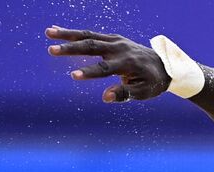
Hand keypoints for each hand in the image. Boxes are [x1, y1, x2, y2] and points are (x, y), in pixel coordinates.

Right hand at [46, 26, 169, 101]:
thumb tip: (105, 97)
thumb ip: (124, 94)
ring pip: (89, 36)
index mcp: (128, 63)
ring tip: (48, 33)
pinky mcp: (113, 38)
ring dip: (67, 35)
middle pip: (92, 47)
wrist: (165, 65)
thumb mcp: (143, 92)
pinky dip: (75, 33)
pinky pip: (92, 34)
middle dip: (71, 49)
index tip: (73, 76)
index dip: (89, 72)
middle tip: (51, 50)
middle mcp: (120, 49)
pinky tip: (58, 31)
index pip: (105, 68)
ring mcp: (116, 41)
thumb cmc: (152, 82)